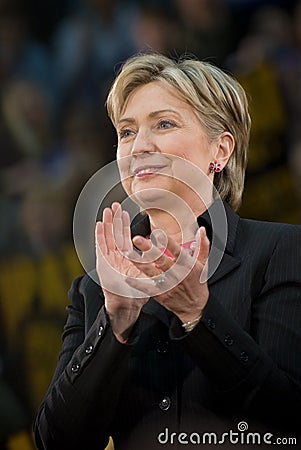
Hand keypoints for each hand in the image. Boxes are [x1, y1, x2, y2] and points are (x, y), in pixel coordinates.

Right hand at [95, 203, 149, 341]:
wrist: (126, 306)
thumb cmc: (138, 292)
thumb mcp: (150, 275)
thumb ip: (157, 265)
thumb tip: (170, 255)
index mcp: (127, 258)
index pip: (125, 237)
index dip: (124, 224)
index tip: (126, 212)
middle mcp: (117, 257)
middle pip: (115, 234)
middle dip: (115, 219)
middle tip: (115, 205)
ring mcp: (109, 260)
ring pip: (108, 238)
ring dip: (107, 224)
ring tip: (108, 210)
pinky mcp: (104, 264)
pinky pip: (101, 247)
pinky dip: (99, 236)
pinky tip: (99, 225)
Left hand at [125, 227, 209, 323]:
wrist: (195, 308)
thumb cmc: (198, 283)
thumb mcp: (204, 264)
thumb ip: (203, 246)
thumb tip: (203, 230)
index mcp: (187, 265)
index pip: (177, 251)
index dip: (168, 242)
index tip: (158, 233)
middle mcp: (177, 274)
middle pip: (161, 260)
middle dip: (148, 249)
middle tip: (137, 239)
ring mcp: (168, 285)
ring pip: (151, 272)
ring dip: (139, 262)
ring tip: (128, 253)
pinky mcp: (161, 294)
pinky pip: (147, 288)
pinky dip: (137, 284)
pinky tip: (128, 278)